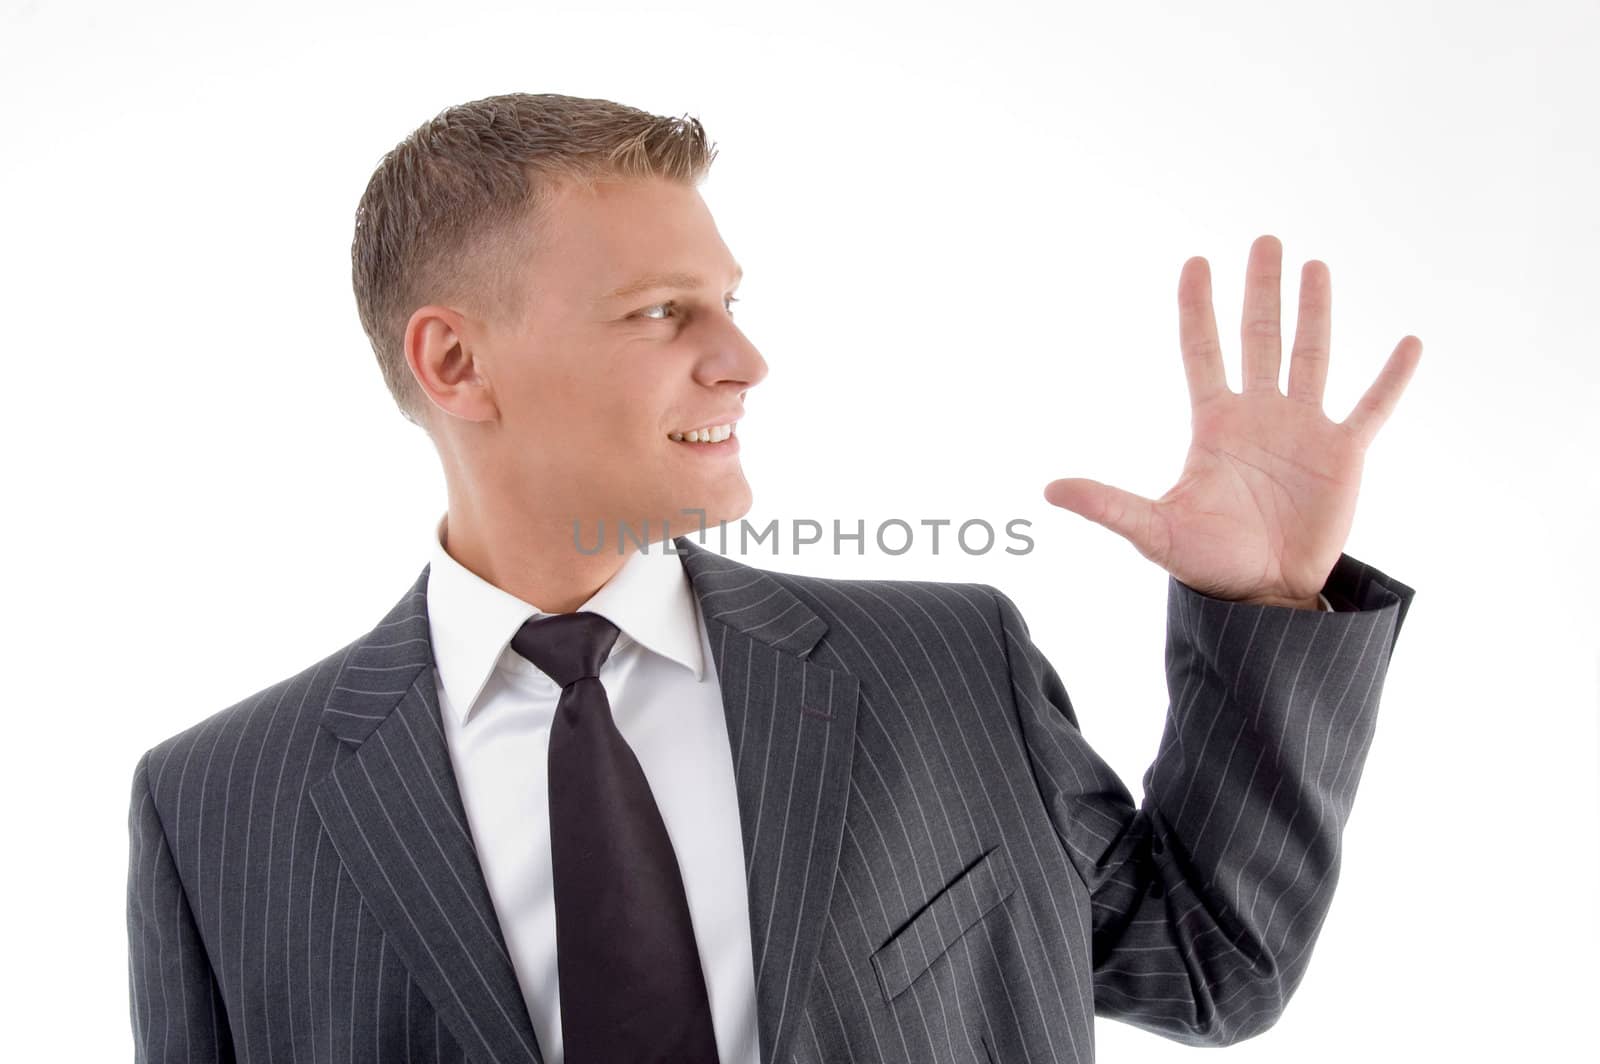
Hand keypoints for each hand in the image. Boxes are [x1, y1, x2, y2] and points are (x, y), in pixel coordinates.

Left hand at [1043, 235, 1420, 606]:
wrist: (1262, 594)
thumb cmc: (1207, 562)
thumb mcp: (1153, 530)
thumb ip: (1108, 504)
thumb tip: (1048, 490)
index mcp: (1214, 425)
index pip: (1202, 351)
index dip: (1198, 308)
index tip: (1196, 262)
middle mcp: (1259, 416)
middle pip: (1258, 338)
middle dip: (1261, 290)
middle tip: (1264, 241)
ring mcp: (1303, 431)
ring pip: (1312, 356)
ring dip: (1314, 312)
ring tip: (1314, 266)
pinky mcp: (1343, 455)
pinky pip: (1371, 407)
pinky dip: (1391, 378)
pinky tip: (1409, 343)